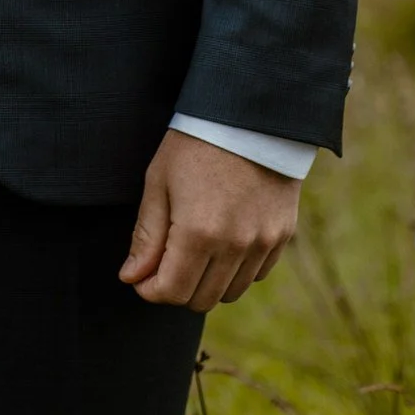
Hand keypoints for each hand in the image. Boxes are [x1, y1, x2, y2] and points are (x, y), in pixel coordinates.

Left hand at [120, 129, 299, 310]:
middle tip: (164, 262)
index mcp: (198, 233)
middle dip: (176, 288)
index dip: (150, 289)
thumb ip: (147, 236)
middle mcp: (235, 246)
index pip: (172, 292)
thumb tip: (132, 278)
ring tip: (193, 250)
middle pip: (201, 299)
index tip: (141, 276)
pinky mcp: (282, 235)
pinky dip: (236, 270)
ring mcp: (263, 243)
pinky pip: (256, 274)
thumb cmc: (195, 143)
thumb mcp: (159, 182)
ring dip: (207, 282)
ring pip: (230, 292)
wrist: (249, 115)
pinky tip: (223, 242)